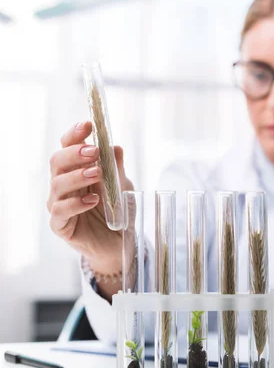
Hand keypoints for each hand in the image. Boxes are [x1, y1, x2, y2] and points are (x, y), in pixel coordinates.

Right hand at [47, 122, 133, 274]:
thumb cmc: (118, 211)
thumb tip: (115, 147)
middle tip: (94, 152)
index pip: (68, 146)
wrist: (119, 243)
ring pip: (57, 185)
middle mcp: (64, 184)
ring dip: (77, 176)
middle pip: (58, 162)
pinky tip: (92, 200)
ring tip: (96, 174)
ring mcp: (59, 204)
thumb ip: (117, 169)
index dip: (75, 135)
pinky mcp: (61, 225)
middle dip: (74, 153)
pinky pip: (60, 212)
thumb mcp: (123, 186)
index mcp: (76, 169)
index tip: (88, 125)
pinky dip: (76, 204)